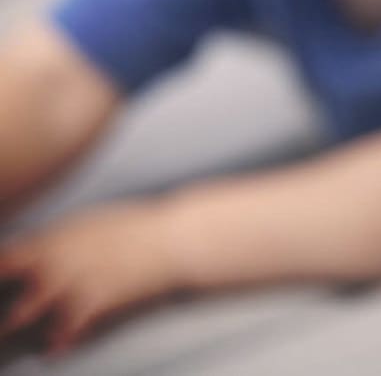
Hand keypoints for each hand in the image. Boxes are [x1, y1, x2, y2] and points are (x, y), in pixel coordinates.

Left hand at [0, 201, 179, 354]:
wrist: (175, 241)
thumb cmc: (138, 229)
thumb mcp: (91, 223)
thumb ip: (58, 240)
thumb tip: (34, 252)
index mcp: (54, 237)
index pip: (4, 259)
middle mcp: (55, 260)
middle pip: (6, 286)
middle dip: (4, 305)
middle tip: (4, 320)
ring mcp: (72, 282)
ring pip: (23, 312)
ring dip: (18, 322)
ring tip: (14, 330)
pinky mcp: (92, 303)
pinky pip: (61, 331)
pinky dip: (57, 342)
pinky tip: (55, 346)